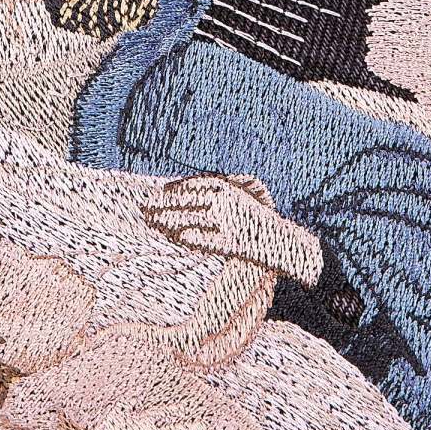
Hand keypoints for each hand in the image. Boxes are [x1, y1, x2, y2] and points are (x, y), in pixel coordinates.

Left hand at [141, 175, 322, 284]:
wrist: (287, 243)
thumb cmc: (259, 222)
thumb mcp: (240, 199)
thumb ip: (217, 195)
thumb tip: (181, 193)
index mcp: (228, 188)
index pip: (193, 186)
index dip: (172, 190)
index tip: (156, 194)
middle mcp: (226, 201)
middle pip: (186, 202)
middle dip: (162, 205)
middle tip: (142, 208)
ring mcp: (228, 222)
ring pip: (189, 220)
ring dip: (168, 222)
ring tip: (152, 223)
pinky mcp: (231, 243)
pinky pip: (203, 240)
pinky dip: (188, 239)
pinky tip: (175, 238)